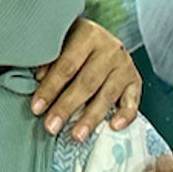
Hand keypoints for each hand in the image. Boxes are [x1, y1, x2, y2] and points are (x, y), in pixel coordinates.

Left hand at [31, 18, 142, 140]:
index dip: (51, 88)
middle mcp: (110, 49)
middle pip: (87, 82)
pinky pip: (132, 101)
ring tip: (76, 135)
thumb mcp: (59, 44)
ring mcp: (125, 65)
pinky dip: (125, 115)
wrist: (99, 38)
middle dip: (67, 107)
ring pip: (107, 94)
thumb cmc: (72, 44)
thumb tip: (37, 81)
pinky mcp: (135, 80)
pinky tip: (113, 127)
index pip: (67, 65)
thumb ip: (49, 61)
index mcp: (88, 35)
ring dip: (90, 118)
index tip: (37, 108)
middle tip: (51, 127)